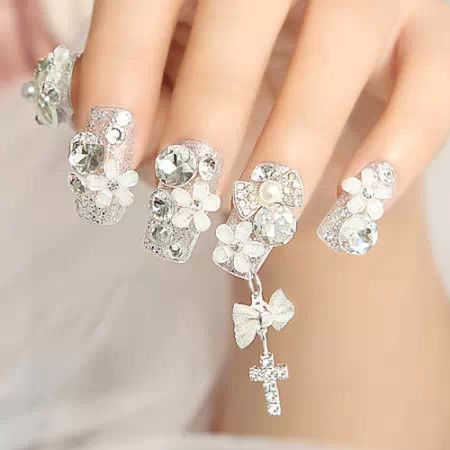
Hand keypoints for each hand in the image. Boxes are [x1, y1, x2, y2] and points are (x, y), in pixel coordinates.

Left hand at [72, 0, 449, 212]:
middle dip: (210, 106)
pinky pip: (431, 91)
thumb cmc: (233, 82)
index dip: (120, 70)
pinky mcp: (437, 36)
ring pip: (344, 42)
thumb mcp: (169, 75)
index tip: (107, 156)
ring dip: (296, 142)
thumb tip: (99, 137)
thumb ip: (125, 90)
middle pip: (245, 5)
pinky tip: (354, 207)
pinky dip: (395, 153)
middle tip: (187, 194)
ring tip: (261, 219)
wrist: (317, 85)